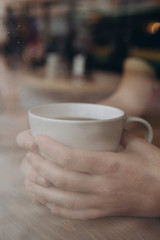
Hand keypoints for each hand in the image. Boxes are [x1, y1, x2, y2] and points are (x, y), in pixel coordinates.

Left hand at [17, 130, 159, 218]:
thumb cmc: (154, 168)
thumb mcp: (139, 145)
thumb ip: (119, 134)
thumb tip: (106, 126)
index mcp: (110, 166)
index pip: (73, 158)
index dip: (52, 148)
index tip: (39, 139)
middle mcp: (102, 186)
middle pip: (63, 179)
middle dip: (41, 167)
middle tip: (30, 157)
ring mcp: (101, 202)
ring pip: (64, 199)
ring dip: (43, 191)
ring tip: (29, 181)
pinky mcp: (104, 211)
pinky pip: (76, 213)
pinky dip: (59, 209)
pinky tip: (49, 203)